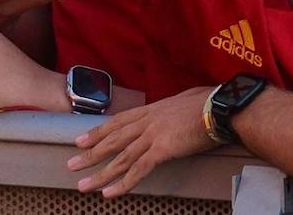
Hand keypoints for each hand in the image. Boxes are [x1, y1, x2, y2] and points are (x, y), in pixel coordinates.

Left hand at [68, 87, 214, 196]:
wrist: (220, 106)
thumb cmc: (208, 102)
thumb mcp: (182, 100)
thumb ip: (170, 110)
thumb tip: (172, 112)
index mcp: (150, 109)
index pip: (117, 122)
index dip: (98, 132)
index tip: (81, 140)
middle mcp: (146, 122)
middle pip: (112, 140)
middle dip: (90, 153)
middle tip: (72, 164)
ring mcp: (152, 135)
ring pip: (120, 158)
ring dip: (99, 173)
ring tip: (83, 185)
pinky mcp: (163, 150)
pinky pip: (138, 170)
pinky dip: (122, 183)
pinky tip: (110, 193)